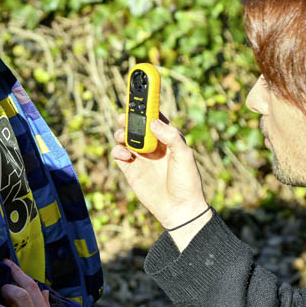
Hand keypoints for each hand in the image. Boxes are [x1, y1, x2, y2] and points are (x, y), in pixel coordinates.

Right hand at [112, 113, 208, 231]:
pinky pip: (119, 154)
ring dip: (121, 133)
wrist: (179, 210)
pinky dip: (118, 150)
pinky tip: (126, 155)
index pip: (155, 118)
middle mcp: (152, 145)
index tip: (139, 96)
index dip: (146, 107)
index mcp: (167, 139)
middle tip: (124, 116)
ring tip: (123, 135)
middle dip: (129, 118)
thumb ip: (171, 137)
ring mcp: (140, 157)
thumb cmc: (187, 182)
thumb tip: (153, 122)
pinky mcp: (130, 170)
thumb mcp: (185, 156)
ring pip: (125, 138)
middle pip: (136, 126)